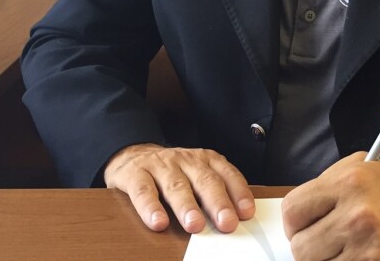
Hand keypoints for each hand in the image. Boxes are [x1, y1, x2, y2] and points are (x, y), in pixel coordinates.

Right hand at [103, 143, 254, 233]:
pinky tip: (158, 222)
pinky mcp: (135, 174)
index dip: (238, 192)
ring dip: (187, 206)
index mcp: (205, 160)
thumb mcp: (196, 175)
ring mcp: (160, 166)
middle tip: (226, 222)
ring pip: (176, 185)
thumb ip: (213, 193)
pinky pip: (143, 191)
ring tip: (194, 225)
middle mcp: (185, 160)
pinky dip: (150, 208)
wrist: (132, 154)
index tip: (246, 212)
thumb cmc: (172, 172)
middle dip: (217, 202)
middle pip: (205, 180)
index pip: (226, 174)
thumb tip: (235, 220)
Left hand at [281, 153, 379, 259]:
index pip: (292, 209)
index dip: (295, 222)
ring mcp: (366, 249)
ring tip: (347, 251)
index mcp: (350, 181)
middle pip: (300, 246)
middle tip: (328, 242)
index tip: (304, 227)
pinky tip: (357, 259)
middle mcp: (357, 213)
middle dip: (310, 247)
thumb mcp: (367, 171)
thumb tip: (296, 208)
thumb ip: (328, 181)